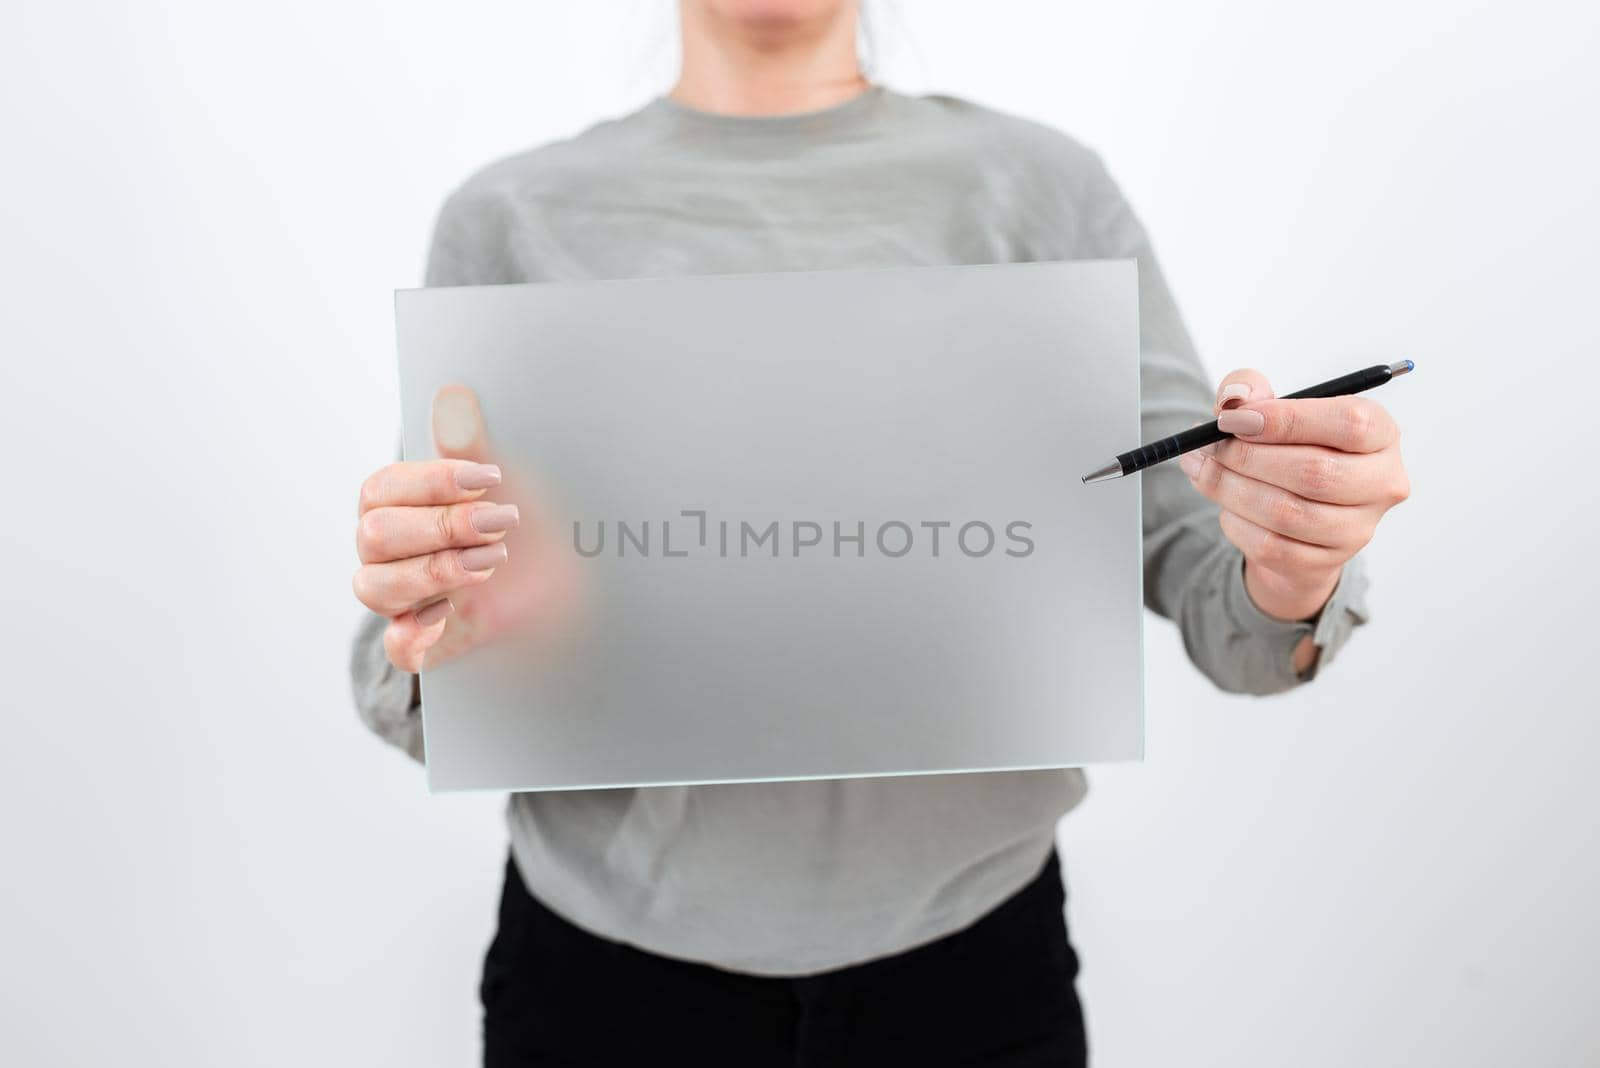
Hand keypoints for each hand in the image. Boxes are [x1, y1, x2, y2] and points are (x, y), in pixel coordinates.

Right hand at [352, 386, 534, 673]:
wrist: (564, 582)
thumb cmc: (522, 523)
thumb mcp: (507, 484)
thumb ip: (473, 448)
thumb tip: (453, 397)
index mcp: (397, 506)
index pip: (381, 489)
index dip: (431, 482)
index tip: (488, 478)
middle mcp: (388, 553)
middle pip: (372, 536)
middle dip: (440, 526)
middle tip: (499, 522)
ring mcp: (404, 598)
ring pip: (373, 588)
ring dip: (433, 572)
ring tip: (491, 563)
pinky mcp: (427, 641)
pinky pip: (397, 648)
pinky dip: (414, 635)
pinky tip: (449, 614)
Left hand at [1179, 368, 1409, 625]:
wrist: (1292, 517)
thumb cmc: (1286, 447)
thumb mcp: (1269, 407)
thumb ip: (1249, 389)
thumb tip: (1233, 398)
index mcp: (1381, 433)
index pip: (1349, 423)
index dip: (1286, 420)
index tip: (1232, 419)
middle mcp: (1381, 483)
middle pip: (1314, 472)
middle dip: (1246, 457)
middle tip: (1206, 447)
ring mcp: (1357, 529)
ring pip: (1286, 512)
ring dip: (1230, 489)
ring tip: (1202, 470)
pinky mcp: (1325, 563)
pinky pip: (1269, 546)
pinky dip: (1235, 522)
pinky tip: (1225, 505)